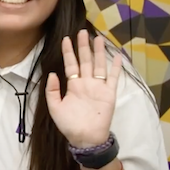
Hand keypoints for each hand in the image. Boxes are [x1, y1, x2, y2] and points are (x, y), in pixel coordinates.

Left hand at [45, 30, 122, 147]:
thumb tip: (52, 73)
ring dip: (98, 52)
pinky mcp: (109, 93)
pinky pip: (112, 77)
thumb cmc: (69, 124)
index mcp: (73, 85)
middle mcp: (86, 83)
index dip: (68, 52)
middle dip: (83, 46)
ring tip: (98, 38)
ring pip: (99, 65)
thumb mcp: (55, 107)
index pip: (70, 64)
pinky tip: (117, 55)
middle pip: (85, 60)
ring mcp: (98, 87)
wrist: (86, 138)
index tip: (66, 39)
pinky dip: (115, 67)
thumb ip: (52, 91)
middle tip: (82, 32)